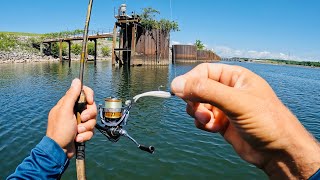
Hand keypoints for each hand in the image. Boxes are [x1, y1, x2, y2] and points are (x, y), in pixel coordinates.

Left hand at [46, 79, 96, 158]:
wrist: (59, 151)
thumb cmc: (60, 130)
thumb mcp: (65, 111)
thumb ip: (71, 96)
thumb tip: (76, 80)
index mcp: (68, 104)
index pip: (82, 92)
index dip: (89, 95)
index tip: (90, 102)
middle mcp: (74, 111)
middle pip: (91, 107)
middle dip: (89, 115)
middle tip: (82, 119)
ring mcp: (78, 121)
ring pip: (92, 120)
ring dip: (86, 127)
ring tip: (78, 132)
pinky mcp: (82, 131)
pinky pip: (90, 130)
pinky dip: (85, 135)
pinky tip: (77, 138)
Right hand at [171, 63, 319, 178]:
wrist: (279, 152)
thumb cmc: (267, 121)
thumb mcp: (235, 102)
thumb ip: (205, 91)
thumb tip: (177, 84)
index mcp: (235, 77)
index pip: (204, 71)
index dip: (190, 80)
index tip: (179, 91)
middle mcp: (228, 90)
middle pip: (198, 88)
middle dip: (194, 100)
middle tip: (197, 109)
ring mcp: (225, 107)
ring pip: (198, 105)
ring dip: (198, 113)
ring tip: (209, 121)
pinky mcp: (222, 123)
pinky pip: (203, 119)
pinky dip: (204, 124)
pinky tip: (215, 129)